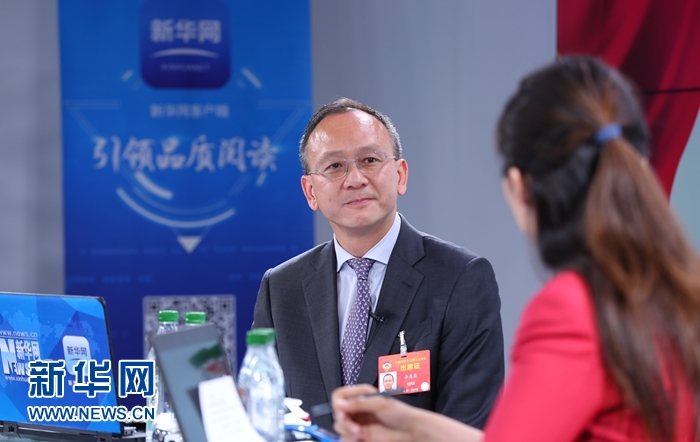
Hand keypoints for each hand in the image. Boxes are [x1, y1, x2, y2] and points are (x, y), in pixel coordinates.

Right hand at [332, 384, 484, 441]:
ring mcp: (358, 422)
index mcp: (361, 395)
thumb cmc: (400, 414)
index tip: (342, 411)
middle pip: (337, 413)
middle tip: (355, 428)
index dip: (338, 403)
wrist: (411, 431)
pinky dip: (351, 439)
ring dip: (348, 432)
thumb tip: (340, 405)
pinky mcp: (360, 435)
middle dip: (344, 422)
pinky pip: (347, 438)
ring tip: (361, 434)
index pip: (339, 396)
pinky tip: (362, 438)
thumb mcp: (379, 404)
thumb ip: (358, 403)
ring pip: (340, 427)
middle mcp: (358, 408)